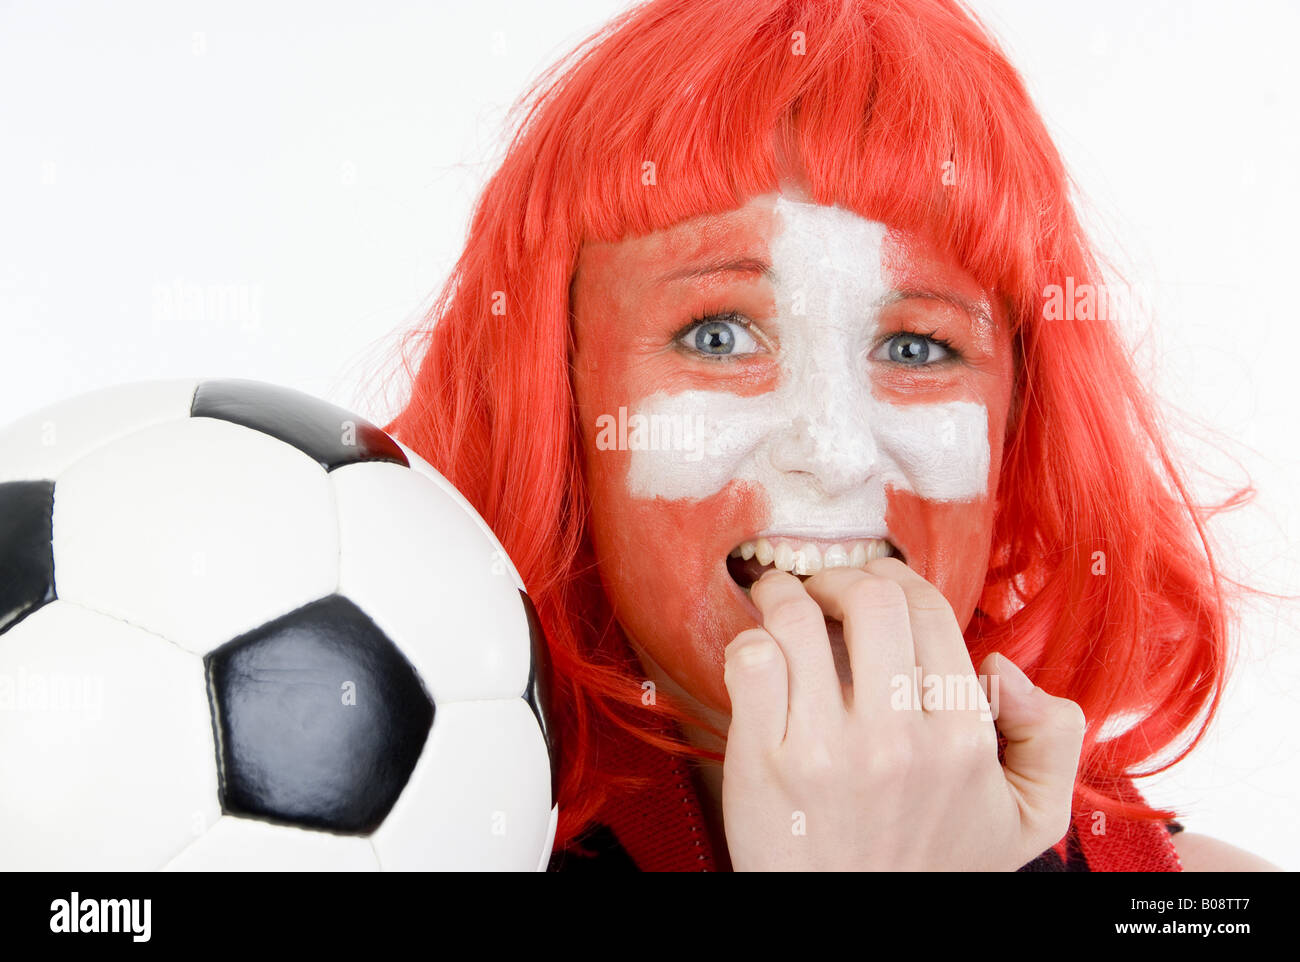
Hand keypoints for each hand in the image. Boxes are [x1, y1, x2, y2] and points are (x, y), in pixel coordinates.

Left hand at [721, 557, 1085, 870]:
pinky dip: (750, 639)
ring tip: (779, 596)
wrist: (856, 936)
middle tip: (825, 586)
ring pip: (801, 619)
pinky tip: (758, 650)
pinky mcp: (766, 763)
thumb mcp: (1027, 819)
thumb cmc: (931, 867)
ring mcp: (827, 748)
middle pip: (871, 599)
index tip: (875, 581)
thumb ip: (1050, 737)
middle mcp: (897, 738)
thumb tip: (998, 669)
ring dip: (785, 592)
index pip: (929, 612)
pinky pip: (753, 663)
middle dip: (843, 575)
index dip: (897, 578)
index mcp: (962, 739)